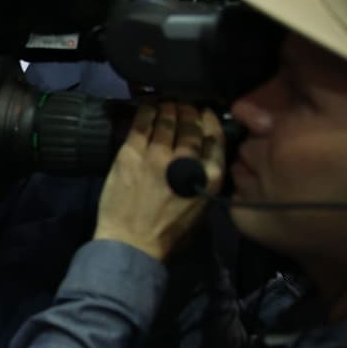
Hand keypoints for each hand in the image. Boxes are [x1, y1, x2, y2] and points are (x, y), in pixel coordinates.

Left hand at [94, 102, 223, 260]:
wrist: (132, 242)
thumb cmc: (169, 231)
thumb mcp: (202, 206)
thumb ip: (204, 177)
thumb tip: (202, 154)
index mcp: (208, 177)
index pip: (214, 139)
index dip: (209, 121)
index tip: (205, 113)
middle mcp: (186, 160)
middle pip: (191, 126)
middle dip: (189, 112)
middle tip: (185, 106)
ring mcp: (157, 154)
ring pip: (166, 121)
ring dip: (169, 109)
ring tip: (168, 105)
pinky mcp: (131, 153)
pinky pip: (141, 124)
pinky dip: (147, 111)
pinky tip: (149, 106)